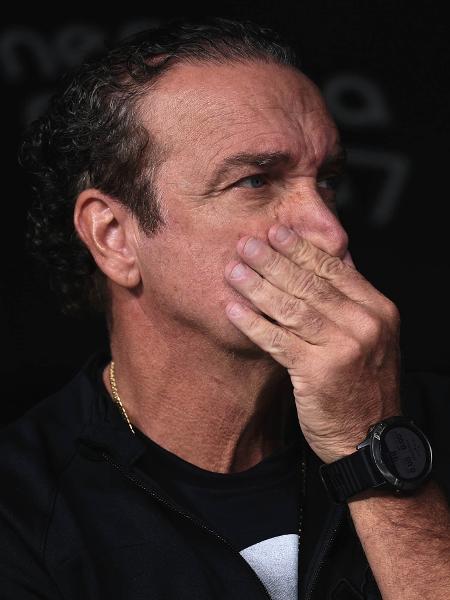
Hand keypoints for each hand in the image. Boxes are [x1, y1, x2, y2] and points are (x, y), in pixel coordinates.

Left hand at [224, 225, 401, 462]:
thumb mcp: (369, 338)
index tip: (276, 232)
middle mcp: (364, 323)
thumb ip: (347, 302)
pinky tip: (233, 309)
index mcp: (377, 309)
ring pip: (291, 307)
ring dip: (257, 286)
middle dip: (273, 260)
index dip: (301, 248)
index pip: (334, 268)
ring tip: (233, 270)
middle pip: (310, 283)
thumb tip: (321, 264)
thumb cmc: (363, 385)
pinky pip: (277, 340)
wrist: (371, 438)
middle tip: (245, 243)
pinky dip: (253, 323)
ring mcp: (343, 347)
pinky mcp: (319, 372)